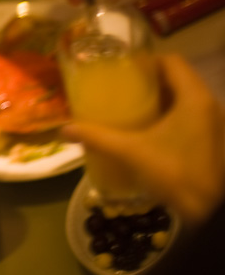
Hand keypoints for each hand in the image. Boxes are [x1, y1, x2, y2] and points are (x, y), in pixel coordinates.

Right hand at [60, 55, 224, 224]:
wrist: (213, 213)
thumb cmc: (176, 173)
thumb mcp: (132, 153)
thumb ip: (98, 137)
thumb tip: (64, 129)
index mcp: (194, 98)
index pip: (172, 61)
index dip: (146, 60)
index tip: (121, 68)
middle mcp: (209, 104)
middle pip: (178, 78)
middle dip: (149, 81)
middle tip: (119, 88)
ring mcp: (215, 123)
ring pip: (185, 98)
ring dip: (160, 99)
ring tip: (131, 107)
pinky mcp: (214, 140)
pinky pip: (191, 115)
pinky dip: (171, 115)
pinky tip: (150, 129)